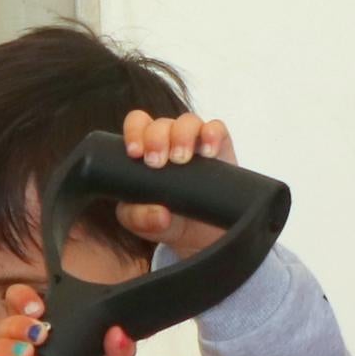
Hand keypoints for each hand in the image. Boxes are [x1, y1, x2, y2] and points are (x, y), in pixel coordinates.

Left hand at [111, 109, 234, 256]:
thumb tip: (159, 214)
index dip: (134, 132)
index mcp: (146, 149)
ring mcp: (195, 141)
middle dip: (156, 139)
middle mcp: (170, 140)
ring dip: (182, 136)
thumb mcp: (144, 224)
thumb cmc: (168, 220)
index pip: (137, 124)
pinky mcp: (220, 147)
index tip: (135, 153)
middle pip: (160, 123)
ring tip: (182, 159)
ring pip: (188, 121)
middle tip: (157, 163)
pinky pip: (217, 129)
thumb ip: (140, 219)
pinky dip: (212, 134)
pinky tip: (209, 152)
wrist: (203, 234)